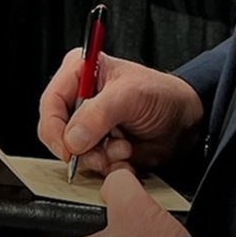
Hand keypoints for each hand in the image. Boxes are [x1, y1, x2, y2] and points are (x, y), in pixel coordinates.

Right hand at [38, 48, 203, 175]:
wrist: (185, 122)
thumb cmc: (162, 95)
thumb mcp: (131, 96)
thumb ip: (99, 114)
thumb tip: (72, 139)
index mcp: (79, 71)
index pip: (50, 103)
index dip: (55, 129)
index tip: (70, 149)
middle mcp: (79, 97)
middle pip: (56, 132)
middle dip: (83, 147)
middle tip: (106, 148)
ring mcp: (88, 123)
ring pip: (73, 153)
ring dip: (100, 157)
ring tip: (124, 146)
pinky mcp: (98, 145)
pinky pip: (89, 164)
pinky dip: (108, 165)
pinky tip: (126, 154)